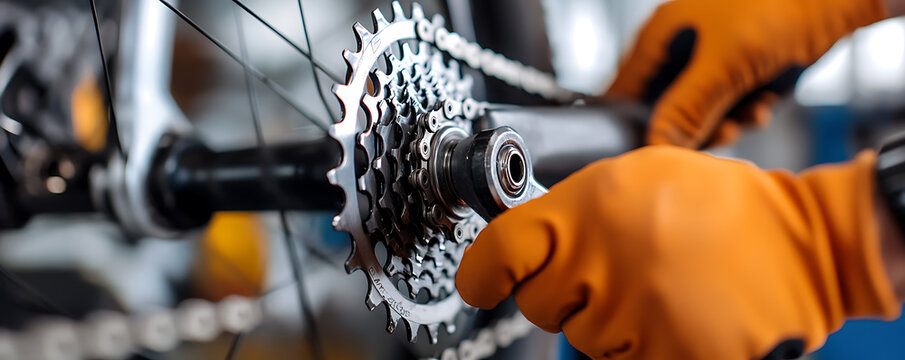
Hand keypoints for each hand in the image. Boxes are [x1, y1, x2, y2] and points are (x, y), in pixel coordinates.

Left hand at [456, 147, 899, 358]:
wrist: (804, 243)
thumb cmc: (718, 205)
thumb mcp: (634, 175)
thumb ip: (572, 208)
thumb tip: (523, 242)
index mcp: (587, 209)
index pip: (499, 253)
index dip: (482, 273)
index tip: (481, 282)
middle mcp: (601, 263)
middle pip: (536, 305)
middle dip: (564, 291)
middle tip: (612, 269)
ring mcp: (632, 316)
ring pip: (580, 338)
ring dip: (608, 320)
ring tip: (658, 285)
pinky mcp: (664, 356)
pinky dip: (639, 345)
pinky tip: (671, 315)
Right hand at [606, 0, 886, 147]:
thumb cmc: (780, 6)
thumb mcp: (726, 65)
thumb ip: (687, 108)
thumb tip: (654, 144)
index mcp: (661, 35)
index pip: (625, 90)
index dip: (634, 123)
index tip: (652, 150)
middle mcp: (681, 49)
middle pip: (663, 109)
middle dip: (690, 129)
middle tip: (716, 134)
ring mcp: (710, 61)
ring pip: (697, 114)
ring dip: (722, 124)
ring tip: (747, 115)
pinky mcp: (737, 72)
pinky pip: (727, 108)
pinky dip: (744, 114)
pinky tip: (762, 105)